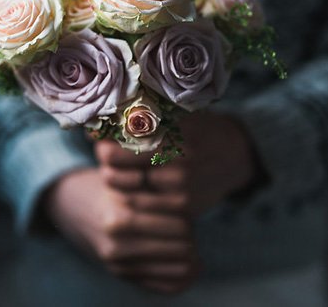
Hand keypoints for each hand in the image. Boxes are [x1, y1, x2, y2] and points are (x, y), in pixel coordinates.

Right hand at [42, 168, 200, 294]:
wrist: (73, 206)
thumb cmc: (109, 185)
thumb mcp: (128, 178)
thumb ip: (157, 188)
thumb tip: (189, 201)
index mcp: (121, 217)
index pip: (179, 224)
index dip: (188, 214)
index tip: (184, 205)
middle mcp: (118, 245)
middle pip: (182, 246)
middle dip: (190, 233)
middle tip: (187, 224)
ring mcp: (119, 264)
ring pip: (181, 268)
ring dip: (189, 254)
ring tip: (185, 240)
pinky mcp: (122, 276)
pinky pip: (168, 286)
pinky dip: (184, 276)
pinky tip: (186, 262)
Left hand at [99, 113, 258, 218]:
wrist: (236, 154)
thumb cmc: (196, 129)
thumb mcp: (173, 117)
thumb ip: (136, 122)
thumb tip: (92, 128)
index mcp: (170, 136)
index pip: (113, 151)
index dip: (101, 146)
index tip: (102, 139)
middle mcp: (175, 165)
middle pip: (113, 175)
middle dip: (107, 165)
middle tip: (112, 156)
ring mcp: (180, 191)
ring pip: (125, 194)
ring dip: (119, 183)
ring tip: (126, 171)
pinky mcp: (184, 210)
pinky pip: (143, 208)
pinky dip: (135, 197)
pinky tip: (140, 186)